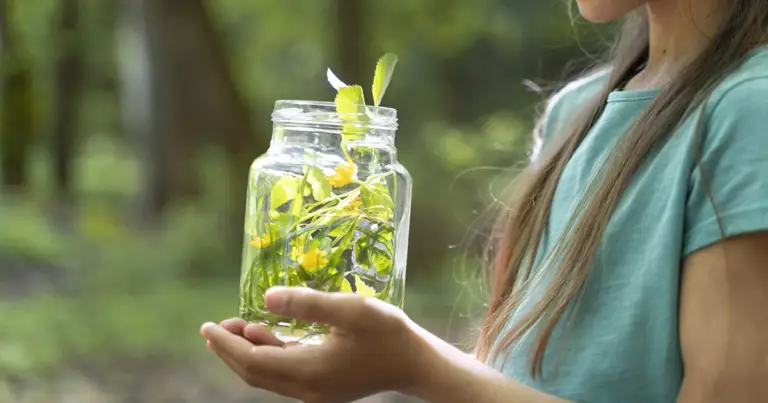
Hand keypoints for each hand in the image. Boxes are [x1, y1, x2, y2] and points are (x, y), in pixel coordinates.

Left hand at [200, 287, 432, 402]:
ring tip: (233, 329)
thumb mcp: (351, 310)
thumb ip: (308, 304)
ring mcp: (315, 393)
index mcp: (310, 371)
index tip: (206, 326)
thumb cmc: (388, 333)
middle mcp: (307, 389)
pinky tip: (265, 337)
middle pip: (255, 373)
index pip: (253, 360)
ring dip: (248, 354)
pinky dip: (268, 357)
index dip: (227, 344)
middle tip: (212, 328)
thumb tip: (266, 298)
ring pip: (268, 376)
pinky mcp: (323, 389)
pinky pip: (284, 376)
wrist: (416, 363)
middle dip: (230, 351)